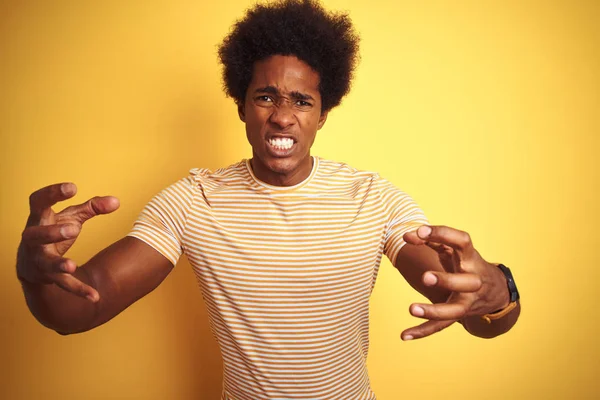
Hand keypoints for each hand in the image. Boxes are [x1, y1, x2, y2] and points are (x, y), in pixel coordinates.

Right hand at [17, 183, 119, 301]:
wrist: (32, 263)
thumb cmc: (53, 230)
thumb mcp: (71, 216)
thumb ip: (92, 207)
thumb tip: (117, 201)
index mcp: (39, 218)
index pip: (38, 201)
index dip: (52, 193)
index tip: (72, 187)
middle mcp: (34, 238)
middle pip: (38, 235)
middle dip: (53, 232)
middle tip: (74, 228)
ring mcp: (39, 259)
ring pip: (46, 262)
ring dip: (59, 264)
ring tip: (72, 266)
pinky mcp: (48, 277)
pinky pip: (64, 284)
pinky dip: (79, 290)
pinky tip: (96, 296)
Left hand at [400, 225, 509, 339]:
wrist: (496, 290)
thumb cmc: (466, 263)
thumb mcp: (453, 248)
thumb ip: (429, 238)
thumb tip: (406, 236)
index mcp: (470, 258)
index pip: (461, 242)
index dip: (442, 234)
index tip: (420, 231)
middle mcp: (473, 280)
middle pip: (465, 283)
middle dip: (446, 280)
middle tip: (425, 277)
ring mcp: (468, 300)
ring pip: (454, 310)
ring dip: (434, 311)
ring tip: (412, 309)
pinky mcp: (460, 315)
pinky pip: (442, 326)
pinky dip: (423, 331)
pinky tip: (404, 335)